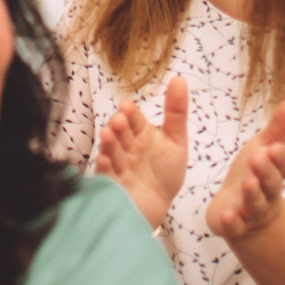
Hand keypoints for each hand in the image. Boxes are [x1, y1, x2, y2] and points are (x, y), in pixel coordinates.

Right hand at [95, 75, 189, 230]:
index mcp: (140, 134)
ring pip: (110, 151)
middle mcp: (126, 147)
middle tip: (120, 121)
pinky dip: (105, 168)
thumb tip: (180, 79)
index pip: (134, 119)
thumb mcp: (176, 140)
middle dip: (118, 126)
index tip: (129, 107)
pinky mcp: (113, 185)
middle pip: (120, 133)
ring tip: (108, 135)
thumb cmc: (165, 172)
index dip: (130, 113)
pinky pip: (106, 175)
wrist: (159, 205)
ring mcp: (118, 165)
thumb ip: (176, 111)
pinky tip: (106, 161)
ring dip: (109, 143)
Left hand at [206, 96, 284, 244]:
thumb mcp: (265, 146)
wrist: (242, 210)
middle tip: (258, 157)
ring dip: (252, 194)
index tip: (275, 146)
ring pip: (255, 205)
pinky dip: (231, 222)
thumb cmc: (255, 172)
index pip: (283, 167)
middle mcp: (267, 194)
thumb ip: (280, 125)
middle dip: (265, 172)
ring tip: (247, 182)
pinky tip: (226, 216)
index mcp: (276, 174)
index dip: (280, 158)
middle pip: (271, 185)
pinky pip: (234, 227)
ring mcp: (251, 212)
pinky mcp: (234, 225)